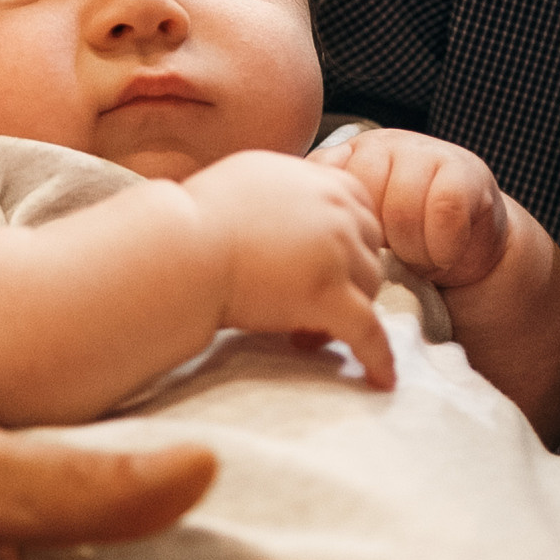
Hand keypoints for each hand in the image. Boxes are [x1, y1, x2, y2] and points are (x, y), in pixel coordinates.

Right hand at [178, 150, 392, 385]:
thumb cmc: (195, 221)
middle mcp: (335, 209)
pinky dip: (378, 357)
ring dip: (345, 315)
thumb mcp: (249, 180)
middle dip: (347, 281)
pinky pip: (368, 331)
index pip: (360, 211)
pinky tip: (381, 380)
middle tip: (309, 307)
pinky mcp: (328, 295)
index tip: (329, 266)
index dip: (347, 243)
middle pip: (368, 252)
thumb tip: (292, 209)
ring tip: (304, 336)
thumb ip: (285, 190)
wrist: (178, 251)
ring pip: (368, 291)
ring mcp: (336, 251)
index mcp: (317, 180)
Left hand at [315, 129, 512, 291]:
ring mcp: (423, 151)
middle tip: (391, 259)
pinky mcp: (465, 170)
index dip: (337, 229)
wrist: (468, 254)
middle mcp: (380, 145)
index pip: (322, 183)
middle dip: (377, 245)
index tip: (351, 253)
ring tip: (417, 259)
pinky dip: (443, 248)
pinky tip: (444, 254)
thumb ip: (323, 230)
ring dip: (412, 252)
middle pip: (362, 200)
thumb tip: (283, 249)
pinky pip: (443, 214)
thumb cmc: (399, 252)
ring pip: (402, 210)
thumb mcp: (354, 237)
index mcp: (345, 157)